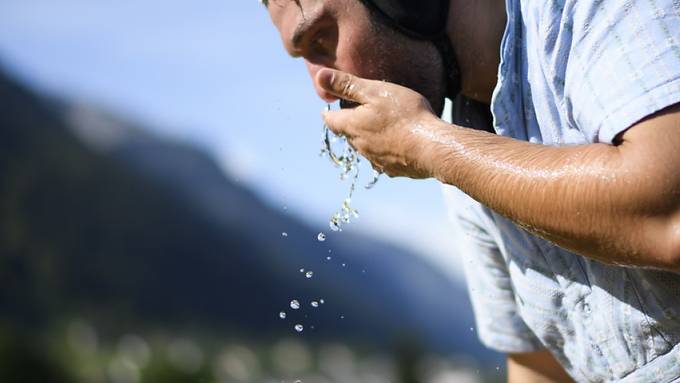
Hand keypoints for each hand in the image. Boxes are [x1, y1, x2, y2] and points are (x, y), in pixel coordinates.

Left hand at [318, 68, 441, 178]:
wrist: (432, 148)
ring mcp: (376, 161)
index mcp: (352, 126)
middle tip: (358, 114)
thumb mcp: (375, 92)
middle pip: (348, 135)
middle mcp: (360, 146)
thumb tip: (319, 76)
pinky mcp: (393, 170)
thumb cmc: (405, 115)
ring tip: (380, 127)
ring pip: (366, 148)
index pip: (331, 120)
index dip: (329, 113)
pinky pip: (384, 160)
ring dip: (369, 139)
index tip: (329, 109)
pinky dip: (387, 151)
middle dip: (351, 125)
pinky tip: (399, 145)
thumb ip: (347, 85)